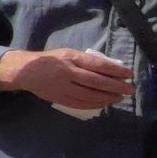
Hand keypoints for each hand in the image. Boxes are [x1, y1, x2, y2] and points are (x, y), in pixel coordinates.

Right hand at [0, 48, 134, 109]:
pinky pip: (80, 104)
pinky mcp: (58, 98)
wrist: (25, 71)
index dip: (115, 70)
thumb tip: (110, 69)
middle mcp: (66, 72)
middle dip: (116, 87)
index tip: (129, 75)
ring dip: (107, 97)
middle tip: (130, 90)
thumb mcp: (68, 53)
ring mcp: (62, 87)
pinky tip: (104, 103)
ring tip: (119, 98)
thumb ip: (86, 60)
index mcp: (70, 58)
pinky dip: (95, 104)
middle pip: (96, 82)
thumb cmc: (51, 59)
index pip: (98, 65)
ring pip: (89, 95)